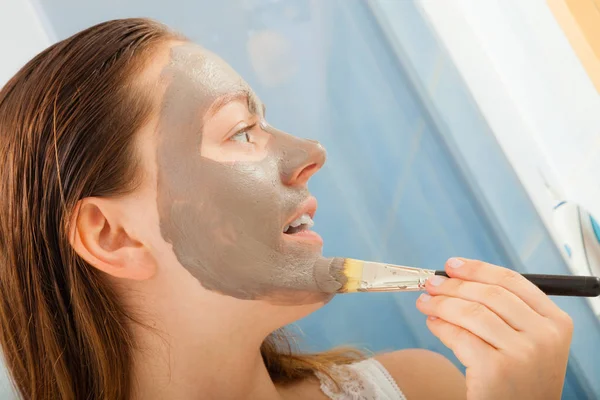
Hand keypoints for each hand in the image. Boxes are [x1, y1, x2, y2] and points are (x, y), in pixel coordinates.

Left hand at [416, 258, 572, 399]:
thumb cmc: (521, 380)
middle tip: (431, 284)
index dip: (477, 269)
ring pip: (471, 312)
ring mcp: (522, 353)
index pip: (512, 281)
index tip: (452, 265)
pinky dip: (440, 326)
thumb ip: (507, 311)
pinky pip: (459, 336)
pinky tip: (433, 323)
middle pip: (489, 293)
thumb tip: (457, 278)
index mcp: (556, 322)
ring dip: (441, 304)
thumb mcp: (530, 342)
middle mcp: (544, 336)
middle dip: (454, 285)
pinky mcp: (496, 370)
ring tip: (425, 303)